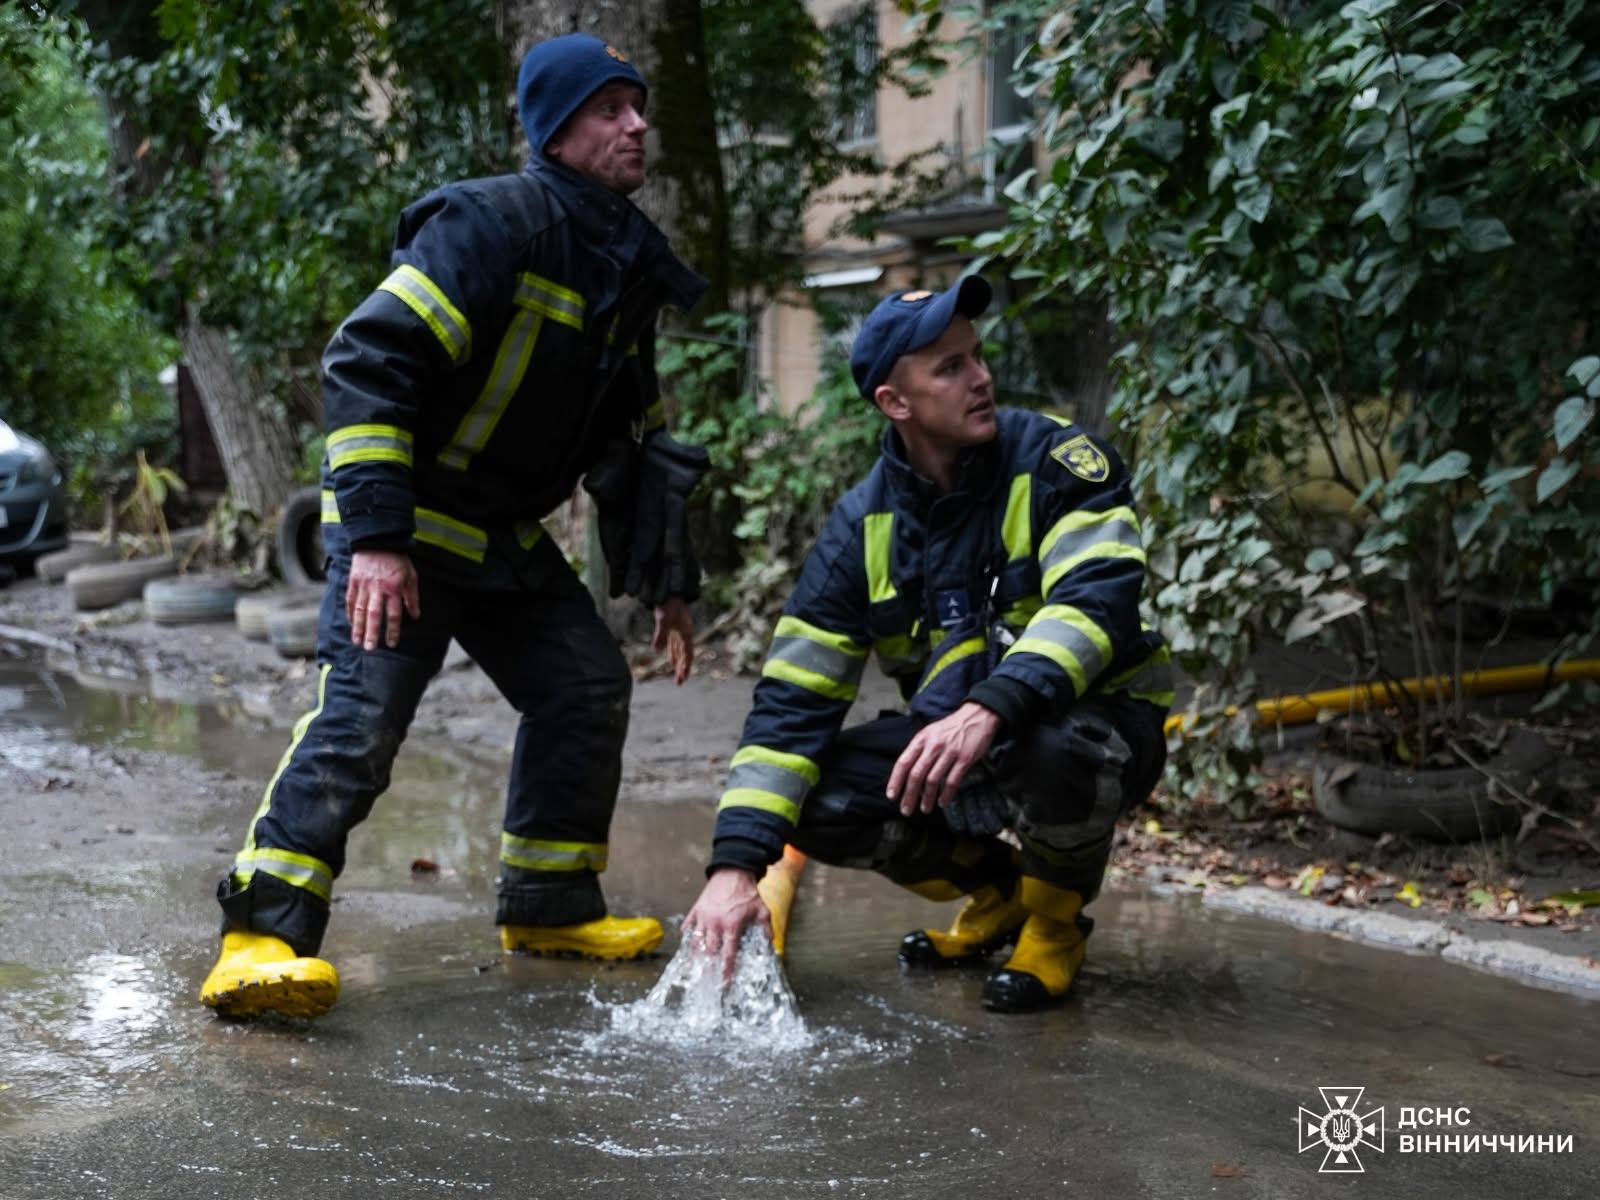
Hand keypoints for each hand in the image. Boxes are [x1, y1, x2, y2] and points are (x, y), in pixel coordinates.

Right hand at [345, 549, 420, 650]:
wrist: (377, 539)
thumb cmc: (397, 559)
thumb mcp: (411, 576)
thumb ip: (412, 597)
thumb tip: (416, 616)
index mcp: (393, 588)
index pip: (393, 614)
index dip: (393, 630)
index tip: (392, 643)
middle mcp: (377, 589)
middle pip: (373, 615)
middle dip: (372, 633)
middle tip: (369, 649)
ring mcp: (363, 585)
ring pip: (359, 610)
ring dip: (358, 627)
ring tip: (357, 641)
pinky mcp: (353, 581)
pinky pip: (350, 600)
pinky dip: (350, 613)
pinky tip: (351, 623)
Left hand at [652, 595, 694, 684]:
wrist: (669, 590)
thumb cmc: (668, 603)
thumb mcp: (663, 618)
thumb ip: (661, 634)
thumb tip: (656, 650)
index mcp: (686, 632)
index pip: (687, 654)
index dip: (685, 667)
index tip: (682, 679)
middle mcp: (685, 633)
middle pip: (685, 654)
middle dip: (683, 668)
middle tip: (679, 682)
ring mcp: (680, 630)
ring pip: (681, 650)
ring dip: (678, 662)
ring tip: (677, 674)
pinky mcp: (674, 627)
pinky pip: (675, 644)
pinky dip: (673, 652)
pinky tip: (670, 658)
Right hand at [681, 867, 770, 982]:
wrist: (733, 872)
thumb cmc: (747, 892)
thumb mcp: (762, 911)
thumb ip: (766, 930)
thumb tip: (770, 946)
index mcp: (731, 925)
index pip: (728, 954)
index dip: (726, 970)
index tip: (724, 983)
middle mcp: (715, 923)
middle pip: (708, 951)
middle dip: (707, 968)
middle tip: (707, 980)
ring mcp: (703, 916)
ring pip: (695, 941)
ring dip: (696, 956)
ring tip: (696, 968)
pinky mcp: (696, 909)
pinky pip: (688, 926)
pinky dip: (687, 937)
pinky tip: (688, 946)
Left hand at [887, 702, 1002, 817]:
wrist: (977, 716)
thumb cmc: (951, 727)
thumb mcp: (930, 732)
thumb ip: (919, 749)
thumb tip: (907, 772)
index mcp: (922, 739)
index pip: (903, 762)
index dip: (896, 781)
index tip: (892, 796)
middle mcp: (933, 746)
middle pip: (916, 775)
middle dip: (909, 795)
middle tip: (906, 810)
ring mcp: (950, 753)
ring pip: (933, 781)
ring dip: (927, 798)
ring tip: (925, 808)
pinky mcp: (965, 759)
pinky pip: (952, 781)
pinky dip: (946, 795)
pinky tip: (942, 802)